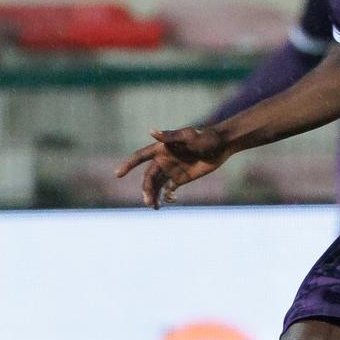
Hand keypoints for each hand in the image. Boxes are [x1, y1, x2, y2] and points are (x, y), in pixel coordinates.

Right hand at [115, 125, 229, 207]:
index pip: (140, 157)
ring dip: (153, 196)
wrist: (222, 145)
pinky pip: (168, 190)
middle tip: (148, 203)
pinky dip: (166, 197)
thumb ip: (171, 136)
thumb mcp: (189, 136)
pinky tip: (170, 201)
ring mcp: (171, 170)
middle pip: (148, 177)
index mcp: (161, 148)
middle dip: (146, 190)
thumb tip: (151, 131)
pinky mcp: (180, 179)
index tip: (117, 175)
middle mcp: (163, 160)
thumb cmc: (206, 138)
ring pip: (156, 186)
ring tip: (155, 207)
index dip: (127, 165)